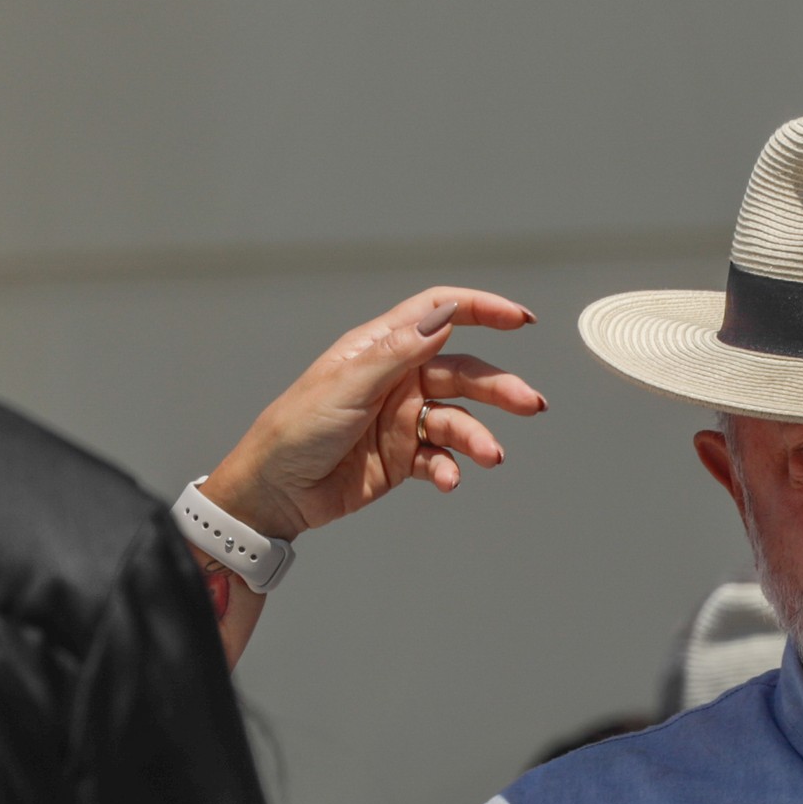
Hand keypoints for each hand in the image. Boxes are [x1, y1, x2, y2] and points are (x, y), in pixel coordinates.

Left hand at [200, 285, 545, 539]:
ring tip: (490, 456)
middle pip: (462, 372)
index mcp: (382, 349)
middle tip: (528, 404)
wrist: (273, 494)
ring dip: (478, 437)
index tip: (520, 319)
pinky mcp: (403, 458)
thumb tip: (443, 317)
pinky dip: (450, 469)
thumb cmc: (294, 430)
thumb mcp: (345, 385)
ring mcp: (402, 420)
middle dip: (499, 387)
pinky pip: (440, 459)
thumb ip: (398, 352)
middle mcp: (398, 380)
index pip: (439, 314)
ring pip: (458, 420)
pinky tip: (447, 480)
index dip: (481, 310)